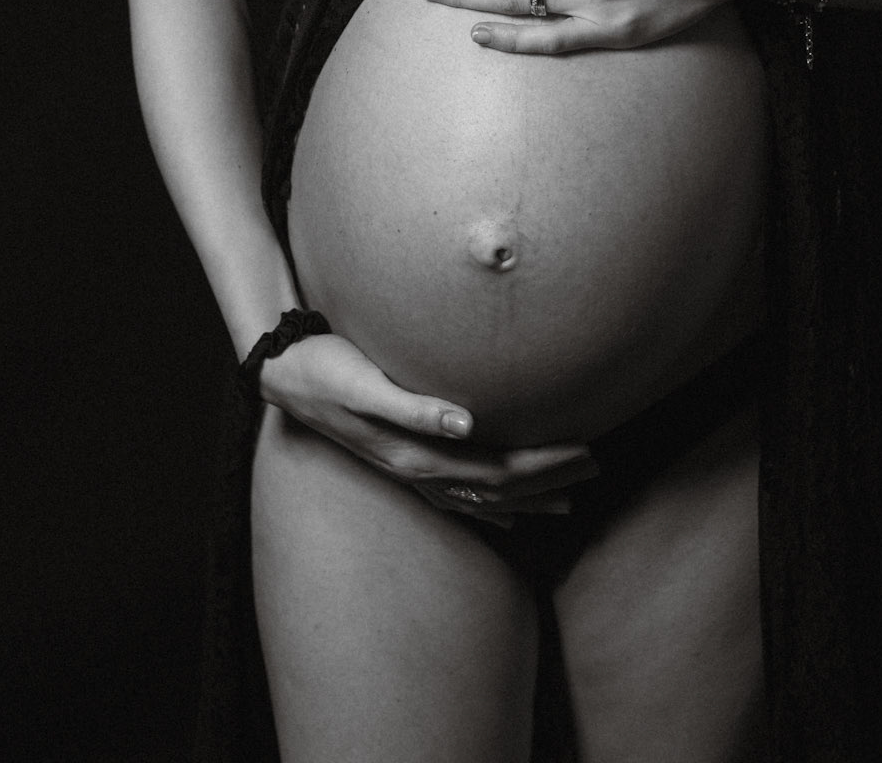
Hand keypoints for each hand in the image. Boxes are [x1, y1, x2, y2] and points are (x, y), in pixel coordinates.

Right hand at [257, 332, 598, 527]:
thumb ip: (413, 406)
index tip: (588, 452)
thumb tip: (466, 423)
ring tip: (571, 498)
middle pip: (498, 485)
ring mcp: (409, 471)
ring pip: (482, 496)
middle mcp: (416, 470)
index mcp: (416, 454)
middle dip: (550, 480)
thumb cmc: (328, 367)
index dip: (546, 465)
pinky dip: (489, 507)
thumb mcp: (366, 382)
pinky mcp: (402, 461)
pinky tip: (508, 515)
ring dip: (528, 497)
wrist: (284, 375)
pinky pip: (456, 496)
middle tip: (597, 466)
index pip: (498, 468)